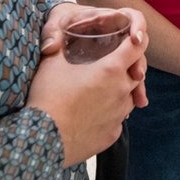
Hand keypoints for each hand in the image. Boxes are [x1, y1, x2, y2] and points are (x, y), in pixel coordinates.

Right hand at [26, 20, 147, 165]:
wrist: (41, 140)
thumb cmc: (48, 98)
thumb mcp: (52, 64)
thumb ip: (61, 47)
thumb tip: (58, 39)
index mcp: (111, 69)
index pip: (137, 48)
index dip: (135, 40)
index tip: (130, 39)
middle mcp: (122, 91)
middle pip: (138, 73)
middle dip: (129, 66)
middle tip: (112, 64)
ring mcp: (120, 115)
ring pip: (130, 97)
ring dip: (122, 91)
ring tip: (101, 90)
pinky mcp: (113, 134)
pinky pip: (119, 120)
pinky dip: (111, 113)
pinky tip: (95, 113)